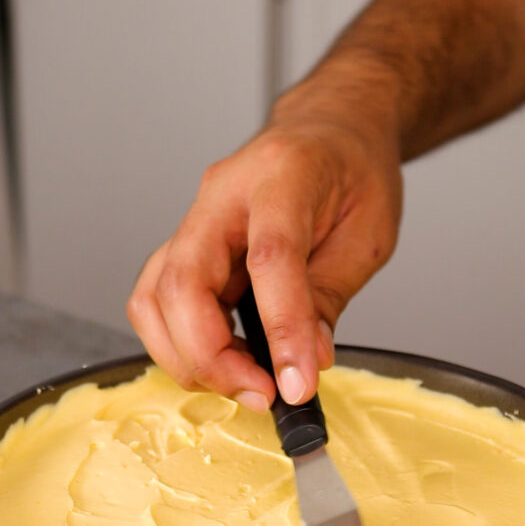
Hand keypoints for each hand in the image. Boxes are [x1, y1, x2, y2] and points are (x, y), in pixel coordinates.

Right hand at [127, 109, 402, 410]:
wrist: (330, 130)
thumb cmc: (353, 170)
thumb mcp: (369, 234)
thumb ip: (331, 297)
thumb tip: (307, 362)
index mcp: (283, 175)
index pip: (269, 257)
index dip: (281, 329)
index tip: (295, 385)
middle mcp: (223, 194)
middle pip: (183, 283)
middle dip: (213, 358)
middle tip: (263, 395)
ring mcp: (195, 221)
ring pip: (154, 300)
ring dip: (189, 359)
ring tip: (244, 384)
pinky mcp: (184, 249)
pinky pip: (157, 305)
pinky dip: (182, 346)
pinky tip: (225, 363)